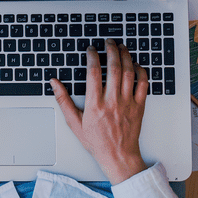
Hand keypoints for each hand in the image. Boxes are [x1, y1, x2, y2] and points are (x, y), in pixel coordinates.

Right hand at [51, 39, 148, 183]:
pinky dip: (141, 71)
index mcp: (95, 104)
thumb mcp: (74, 123)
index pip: (94, 73)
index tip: (91, 50)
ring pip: (129, 72)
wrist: (118, 156)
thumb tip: (54, 83)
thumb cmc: (97, 141)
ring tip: (121, 48)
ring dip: (126, 56)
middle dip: (111, 50)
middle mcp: (112, 101)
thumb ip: (64, 101)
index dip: (92, 57)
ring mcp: (128, 103)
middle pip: (114, 68)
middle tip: (108, 42)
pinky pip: (143, 84)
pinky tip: (136, 65)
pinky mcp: (139, 106)